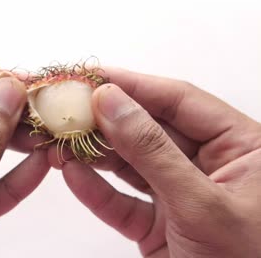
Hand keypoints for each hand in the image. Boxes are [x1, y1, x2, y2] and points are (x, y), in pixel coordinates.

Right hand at [54, 68, 260, 256]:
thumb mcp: (201, 203)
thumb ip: (153, 150)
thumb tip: (113, 103)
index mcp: (240, 147)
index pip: (179, 100)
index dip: (134, 84)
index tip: (94, 75)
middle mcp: (208, 166)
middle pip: (148, 129)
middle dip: (106, 119)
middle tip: (68, 106)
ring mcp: (180, 195)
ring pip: (130, 164)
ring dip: (94, 153)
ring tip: (61, 138)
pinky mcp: (158, 225)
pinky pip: (121, 202)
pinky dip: (96, 191)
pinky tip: (72, 175)